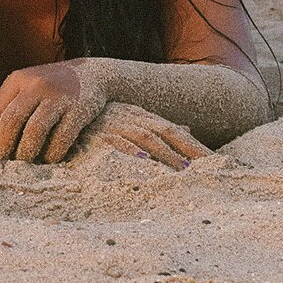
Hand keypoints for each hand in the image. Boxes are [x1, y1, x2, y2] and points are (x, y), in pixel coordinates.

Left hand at [0, 61, 106, 162]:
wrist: (94, 73)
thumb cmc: (53, 88)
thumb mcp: (28, 87)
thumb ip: (10, 106)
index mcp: (18, 80)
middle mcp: (36, 85)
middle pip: (11, 120)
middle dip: (2, 147)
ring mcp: (59, 96)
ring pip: (35, 129)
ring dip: (26, 152)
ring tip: (22, 167)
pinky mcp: (79, 109)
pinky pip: (62, 137)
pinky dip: (52, 153)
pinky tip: (48, 161)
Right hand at [77, 102, 211, 169]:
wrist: (67, 111)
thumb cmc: (102, 121)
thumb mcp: (133, 119)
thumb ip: (159, 127)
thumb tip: (188, 128)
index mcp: (143, 117)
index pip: (174, 131)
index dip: (195, 145)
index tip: (215, 161)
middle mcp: (133, 120)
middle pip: (166, 133)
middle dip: (188, 149)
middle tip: (209, 167)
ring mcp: (116, 127)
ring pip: (146, 140)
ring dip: (166, 156)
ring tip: (184, 171)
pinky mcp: (99, 138)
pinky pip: (118, 146)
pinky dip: (131, 153)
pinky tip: (144, 163)